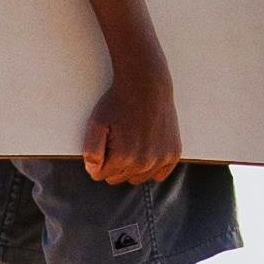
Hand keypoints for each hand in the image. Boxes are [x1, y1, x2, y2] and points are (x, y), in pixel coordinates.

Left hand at [79, 34, 184, 188]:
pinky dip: (151, 166)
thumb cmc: (119, 102)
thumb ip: (91, 150)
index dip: (99, 158)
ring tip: (133, 141)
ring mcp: (161, 159)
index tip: (105, 140)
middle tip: (119, 138)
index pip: (100, 175)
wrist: (147, 84)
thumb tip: (94, 171)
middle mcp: (144, 163)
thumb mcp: (96, 122)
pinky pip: (158, 174)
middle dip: (114, 163)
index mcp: (123, 158)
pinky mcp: (173, 154)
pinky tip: (147, 148)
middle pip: (118, 178)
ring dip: (132, 166)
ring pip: (137, 178)